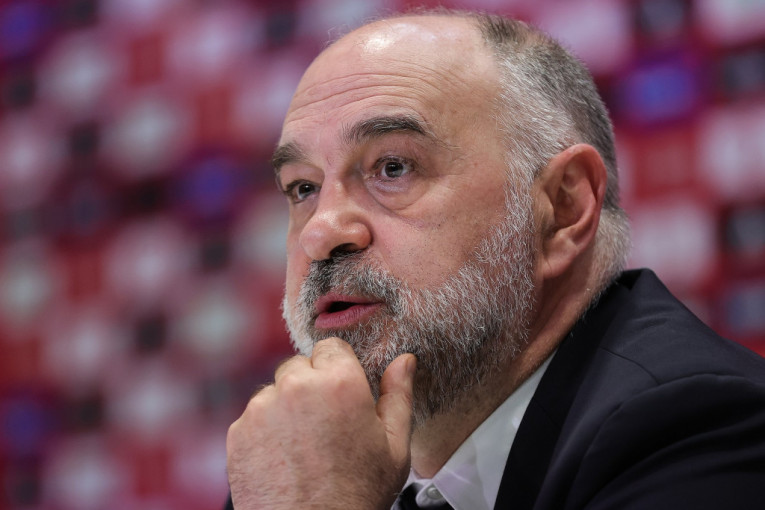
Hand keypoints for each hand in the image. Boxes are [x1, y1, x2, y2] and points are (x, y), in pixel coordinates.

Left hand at [226, 337, 416, 508]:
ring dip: (286, 407)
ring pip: (275, 391)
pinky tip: (283, 458)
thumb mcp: (394, 447)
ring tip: (304, 446)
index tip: (343, 393)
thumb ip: (399, 395)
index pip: (331, 347)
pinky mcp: (238, 432)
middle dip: (311, 386)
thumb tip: (404, 361)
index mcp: (339, 383)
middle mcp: (297, 387)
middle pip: (300, 366)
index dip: (339, 369)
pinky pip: (253, 417)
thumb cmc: (357, 496)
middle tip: (325, 424)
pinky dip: (265, 431)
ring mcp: (262, 409)